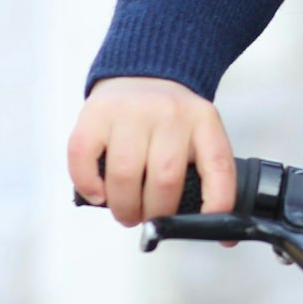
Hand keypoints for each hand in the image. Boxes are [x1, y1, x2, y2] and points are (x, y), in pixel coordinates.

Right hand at [67, 77, 236, 226]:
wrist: (141, 73)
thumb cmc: (169, 118)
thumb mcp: (199, 133)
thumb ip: (204, 172)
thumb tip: (214, 230)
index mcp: (203, 122)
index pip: (218, 166)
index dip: (218, 203)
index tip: (214, 229)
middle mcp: (168, 114)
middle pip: (165, 180)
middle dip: (156, 214)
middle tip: (148, 219)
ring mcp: (130, 112)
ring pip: (125, 174)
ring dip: (123, 206)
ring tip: (125, 211)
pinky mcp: (95, 114)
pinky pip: (84, 158)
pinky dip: (89, 185)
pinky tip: (98, 193)